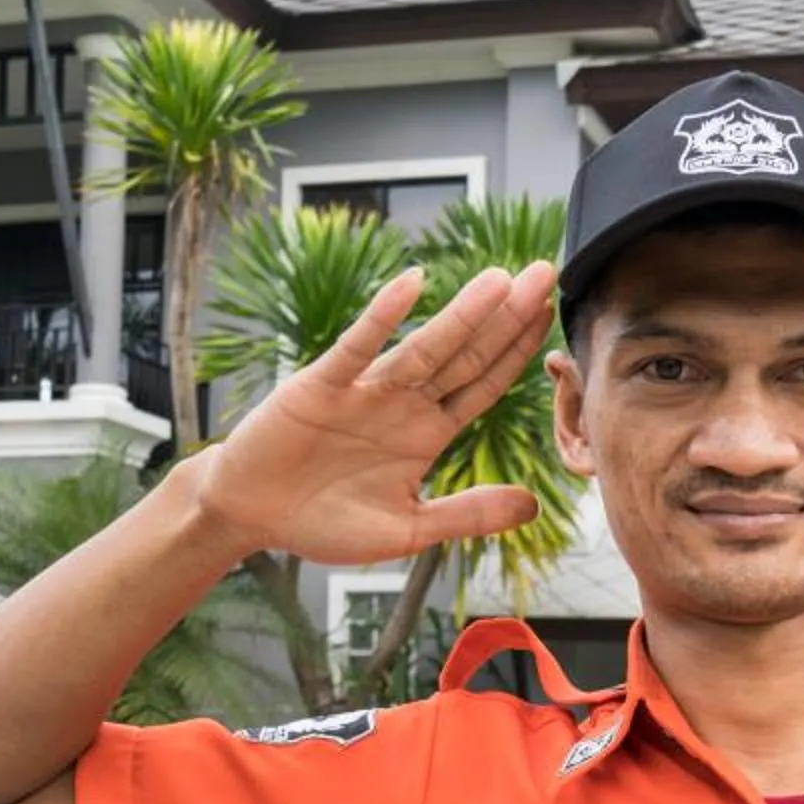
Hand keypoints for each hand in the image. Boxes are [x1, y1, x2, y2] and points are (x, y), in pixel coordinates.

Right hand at [188, 260, 557, 566]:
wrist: (250, 515)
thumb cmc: (323, 522)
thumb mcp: (407, 530)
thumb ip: (467, 515)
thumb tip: (532, 507)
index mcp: (426, 433)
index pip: (484, 385)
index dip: (519, 352)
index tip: (553, 316)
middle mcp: (402, 404)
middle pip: (466, 355)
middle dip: (507, 317)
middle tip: (545, 274)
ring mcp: (364, 391)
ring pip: (424, 347)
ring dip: (463, 313)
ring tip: (502, 279)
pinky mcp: (321, 386)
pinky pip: (357, 348)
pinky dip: (382, 317)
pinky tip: (412, 284)